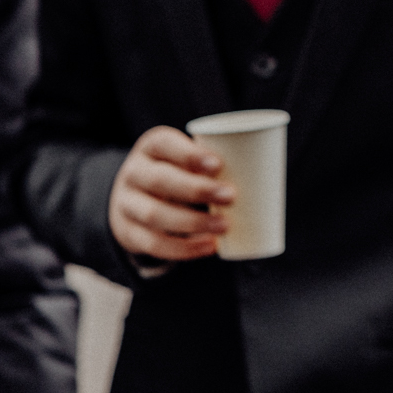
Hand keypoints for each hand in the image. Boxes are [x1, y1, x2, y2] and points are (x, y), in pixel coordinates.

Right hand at [109, 126, 232, 260]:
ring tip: (226, 225)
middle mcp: (134, 172)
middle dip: (197, 190)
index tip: (219, 164)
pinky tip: (209, 246)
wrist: (134, 200)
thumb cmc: (178, 173)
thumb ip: (213, 163)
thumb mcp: (186, 160)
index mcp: (151, 147)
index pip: (164, 144)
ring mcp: (126, 204)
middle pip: (161, 180)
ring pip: (156, 214)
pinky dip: (183, 249)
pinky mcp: (128, 233)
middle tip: (232, 196)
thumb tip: (266, 173)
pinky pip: (153, 244)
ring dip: (194, 222)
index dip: (189, 154)